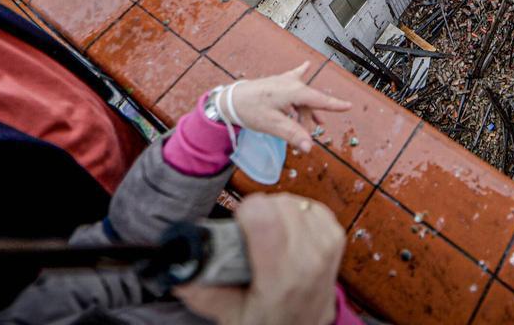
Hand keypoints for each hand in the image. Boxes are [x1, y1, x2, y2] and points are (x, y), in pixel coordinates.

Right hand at [177, 194, 343, 324]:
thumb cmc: (269, 322)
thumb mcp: (231, 314)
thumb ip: (202, 291)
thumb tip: (179, 269)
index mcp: (282, 278)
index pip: (265, 218)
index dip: (245, 213)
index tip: (238, 225)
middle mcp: (310, 258)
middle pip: (277, 204)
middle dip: (258, 214)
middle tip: (250, 237)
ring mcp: (326, 245)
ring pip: (292, 201)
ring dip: (276, 212)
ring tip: (269, 237)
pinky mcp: (335, 235)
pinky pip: (309, 204)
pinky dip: (295, 213)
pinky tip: (287, 231)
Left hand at [231, 63, 351, 152]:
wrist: (230, 99)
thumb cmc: (250, 109)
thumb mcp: (273, 125)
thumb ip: (293, 134)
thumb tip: (309, 147)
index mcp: (293, 91)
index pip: (319, 100)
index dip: (334, 105)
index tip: (348, 106)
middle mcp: (292, 83)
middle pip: (309, 104)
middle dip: (309, 120)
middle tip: (304, 136)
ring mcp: (284, 81)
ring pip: (302, 98)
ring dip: (303, 112)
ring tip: (303, 125)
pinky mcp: (278, 82)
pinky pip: (294, 78)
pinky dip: (301, 75)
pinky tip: (306, 65)